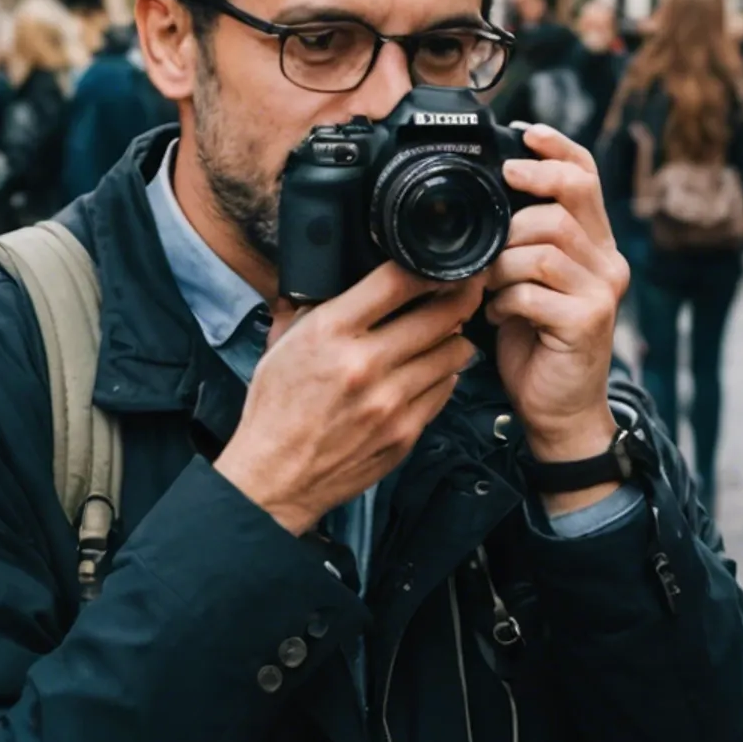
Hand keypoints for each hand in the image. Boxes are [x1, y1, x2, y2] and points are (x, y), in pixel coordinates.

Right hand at [217, 264, 484, 536]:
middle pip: (441, 314)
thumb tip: (343, 277)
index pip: (397, 281)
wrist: (276, 478)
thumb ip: (316, 307)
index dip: (430, 267)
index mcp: (330, 332)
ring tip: (448, 332)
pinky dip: (444, 375)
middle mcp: (365, 363)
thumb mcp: (282, 344)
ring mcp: (390, 401)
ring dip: (455, 337)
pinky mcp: (406, 431)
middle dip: (460, 296)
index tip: (442, 264)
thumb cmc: (275, 410)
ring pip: (454, 352)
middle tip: (467, 288)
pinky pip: (445, 389)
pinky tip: (431, 370)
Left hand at [493, 125, 631, 499]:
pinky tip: (499, 315)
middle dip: (519, 206)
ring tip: (492, 286)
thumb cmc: (537, 346)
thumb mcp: (529, 283)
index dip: (557, 149)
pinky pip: (532, 289)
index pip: (587, 176)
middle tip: (493, 226)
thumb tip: (486, 202)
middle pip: (568, 199)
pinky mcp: (587, 321)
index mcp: (596, 245)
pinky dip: (505, 300)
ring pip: (544, 243)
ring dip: (503, 262)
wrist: (560, 412)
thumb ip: (522, 243)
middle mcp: (608, 262)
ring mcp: (602, 291)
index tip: (525, 134)